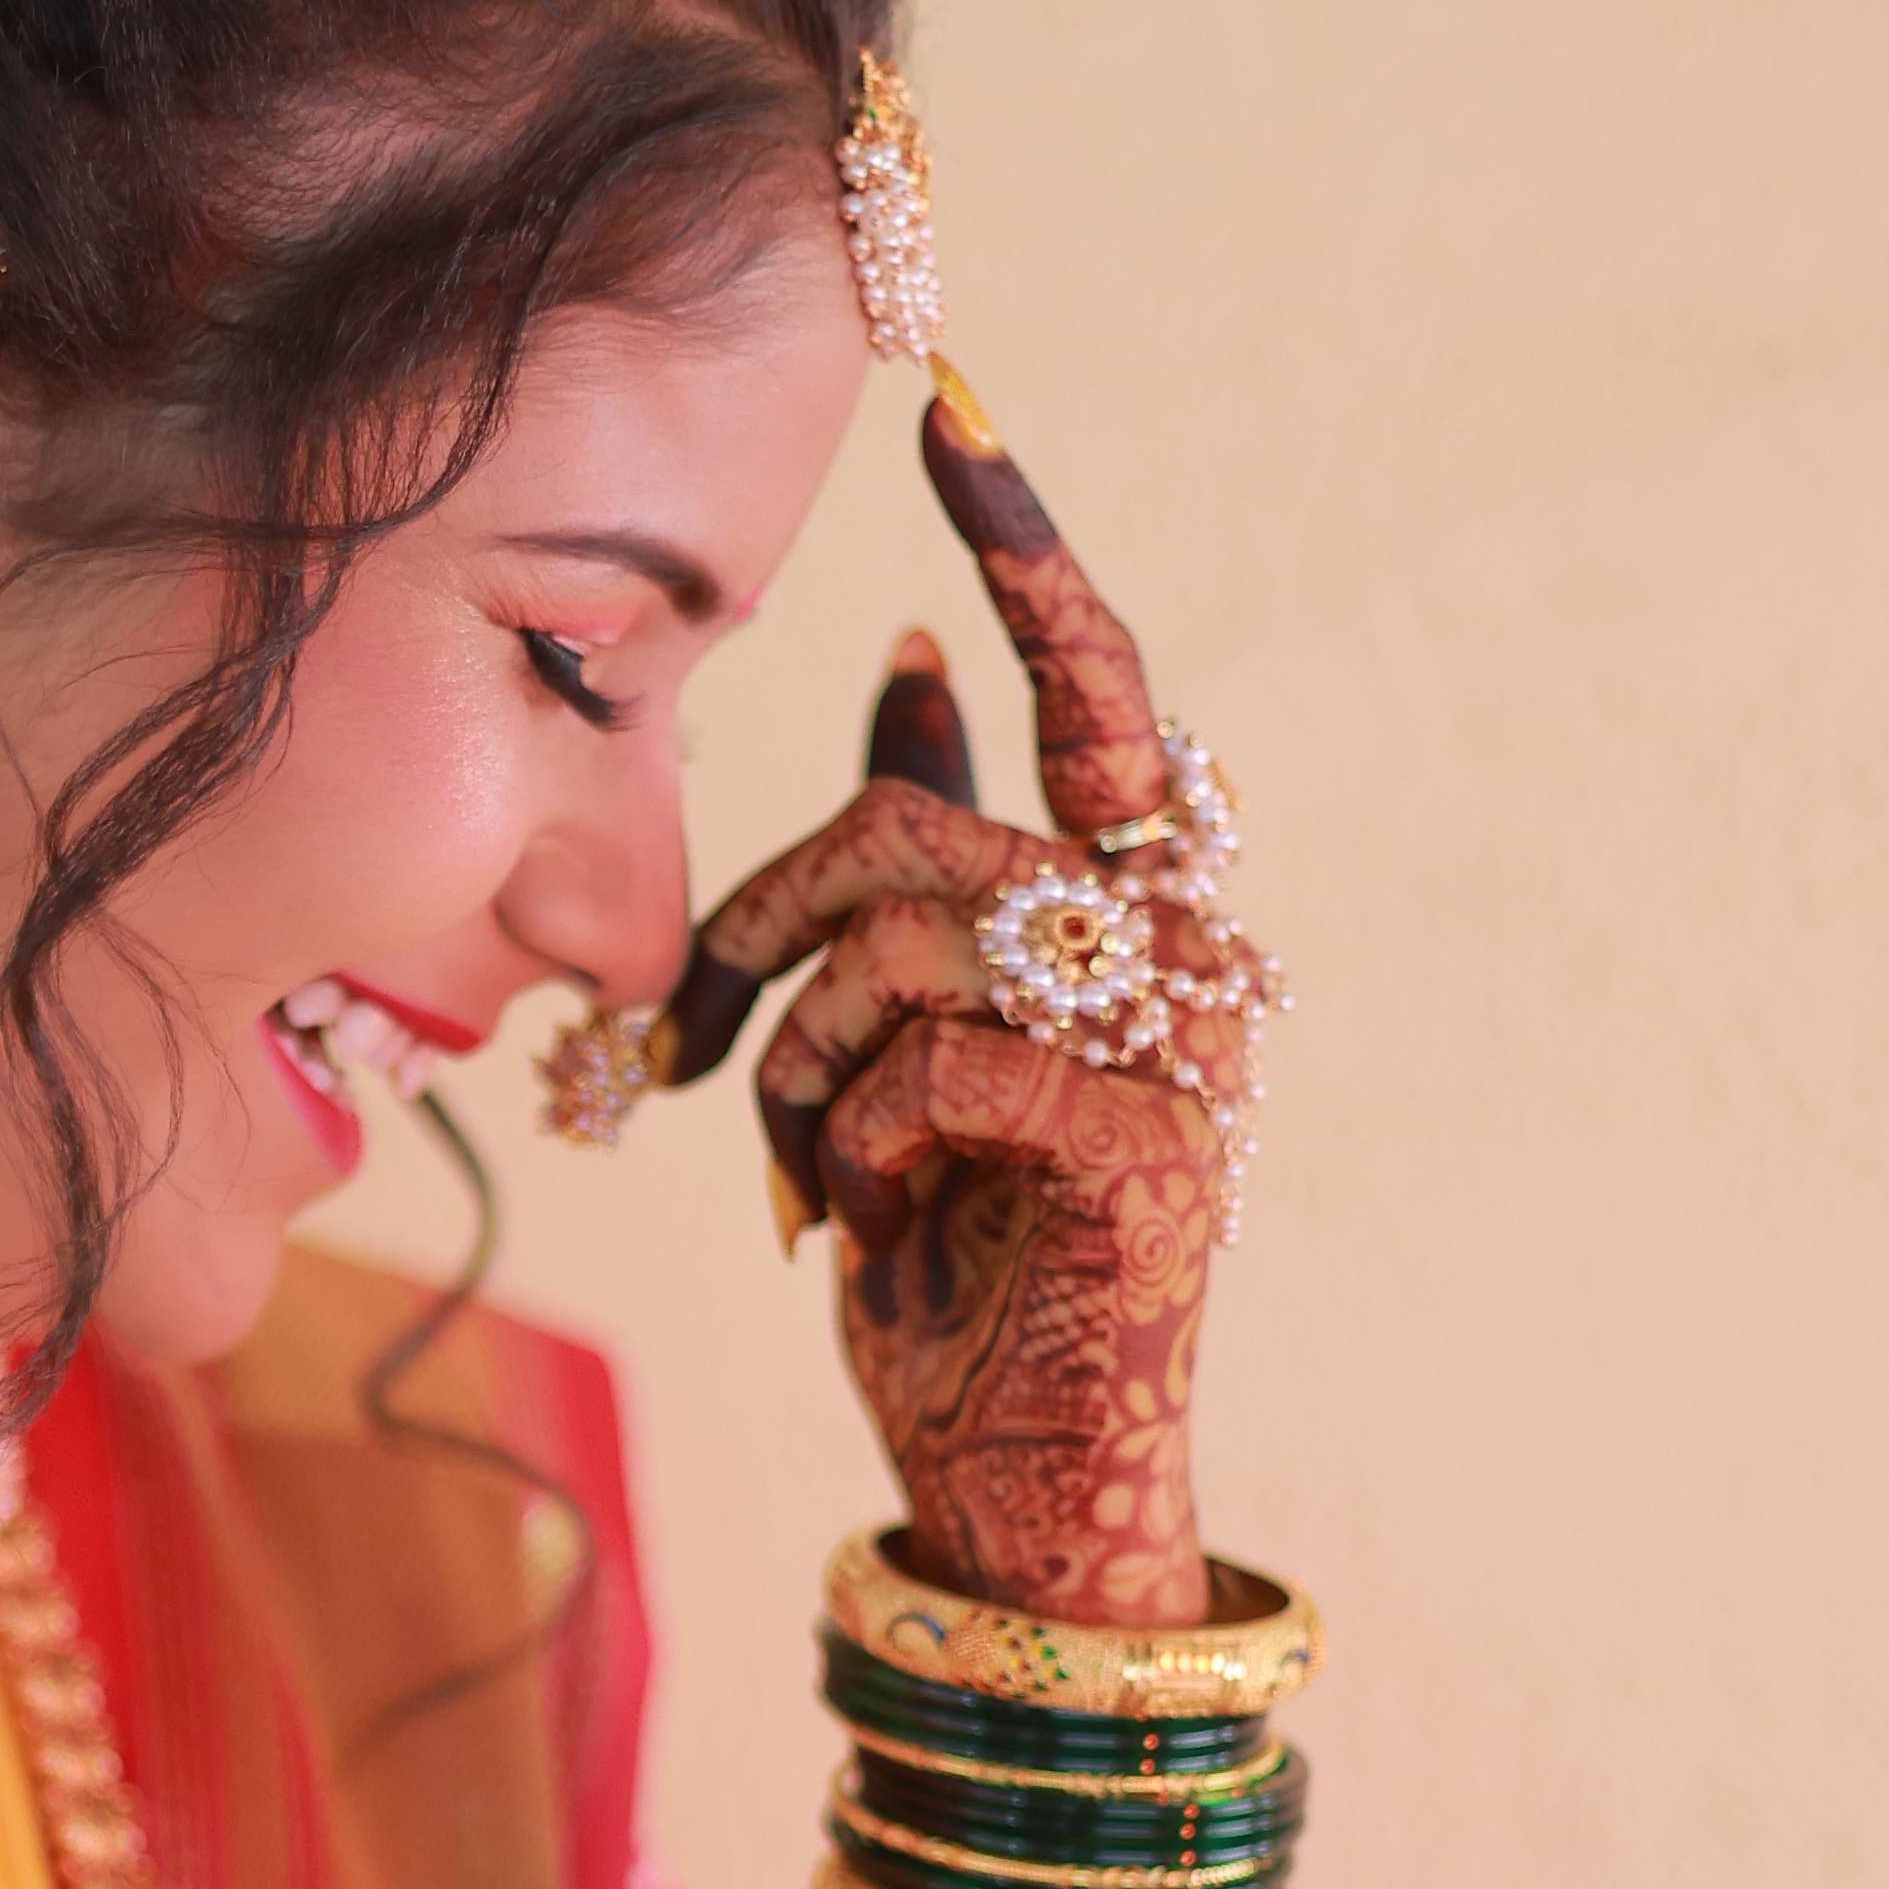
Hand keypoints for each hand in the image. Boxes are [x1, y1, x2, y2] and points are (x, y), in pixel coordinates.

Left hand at [672, 381, 1245, 1627]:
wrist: (1016, 1478)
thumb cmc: (956, 1252)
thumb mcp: (908, 1027)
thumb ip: (930, 850)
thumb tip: (913, 644)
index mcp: (1131, 902)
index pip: (1087, 681)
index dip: (1020, 548)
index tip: (952, 410)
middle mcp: (1181, 951)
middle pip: (916, 825)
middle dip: (764, 919)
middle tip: (705, 1039)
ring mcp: (1183, 1051)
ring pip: (911, 937)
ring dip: (799, 1059)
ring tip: (808, 1161)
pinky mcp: (1148, 1151)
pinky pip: (942, 1059)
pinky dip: (863, 1139)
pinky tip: (872, 1216)